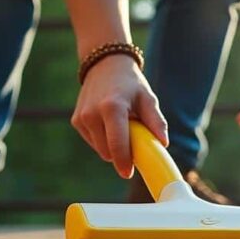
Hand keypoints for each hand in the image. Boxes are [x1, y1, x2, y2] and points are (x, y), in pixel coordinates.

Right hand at [71, 54, 168, 178]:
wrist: (105, 65)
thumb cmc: (131, 84)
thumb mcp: (147, 98)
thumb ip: (156, 121)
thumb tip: (163, 143)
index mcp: (112, 107)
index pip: (117, 143)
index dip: (123, 162)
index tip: (129, 173)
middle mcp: (92, 113)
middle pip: (108, 151)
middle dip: (121, 154)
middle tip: (134, 143)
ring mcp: (82, 117)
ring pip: (100, 149)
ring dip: (112, 147)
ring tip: (121, 127)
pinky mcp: (76, 120)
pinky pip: (93, 141)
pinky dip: (103, 139)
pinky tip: (108, 123)